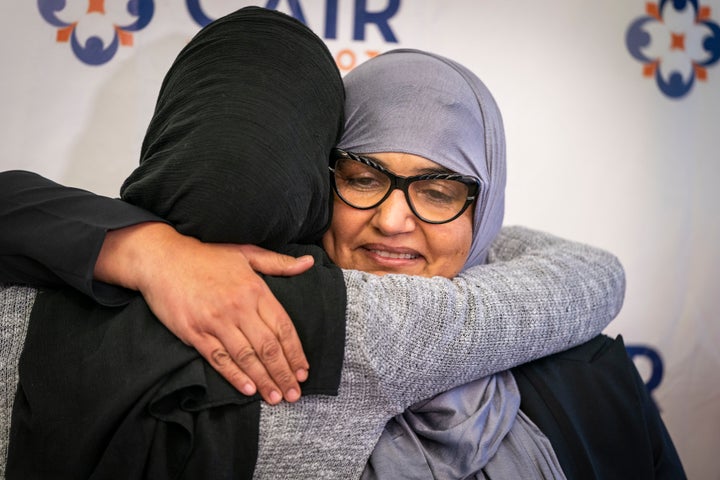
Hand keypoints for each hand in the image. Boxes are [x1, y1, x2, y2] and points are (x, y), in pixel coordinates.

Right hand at [95, 222, 313, 403]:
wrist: (162, 258)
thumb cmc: (206, 256)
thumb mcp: (246, 253)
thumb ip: (278, 263)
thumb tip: (309, 263)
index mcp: (255, 289)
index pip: (283, 327)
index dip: (295, 352)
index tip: (304, 371)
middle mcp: (238, 307)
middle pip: (268, 347)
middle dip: (284, 373)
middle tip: (294, 394)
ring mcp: (215, 321)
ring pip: (246, 357)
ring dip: (263, 380)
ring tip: (276, 397)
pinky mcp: (194, 332)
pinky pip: (219, 359)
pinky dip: (234, 376)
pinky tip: (248, 389)